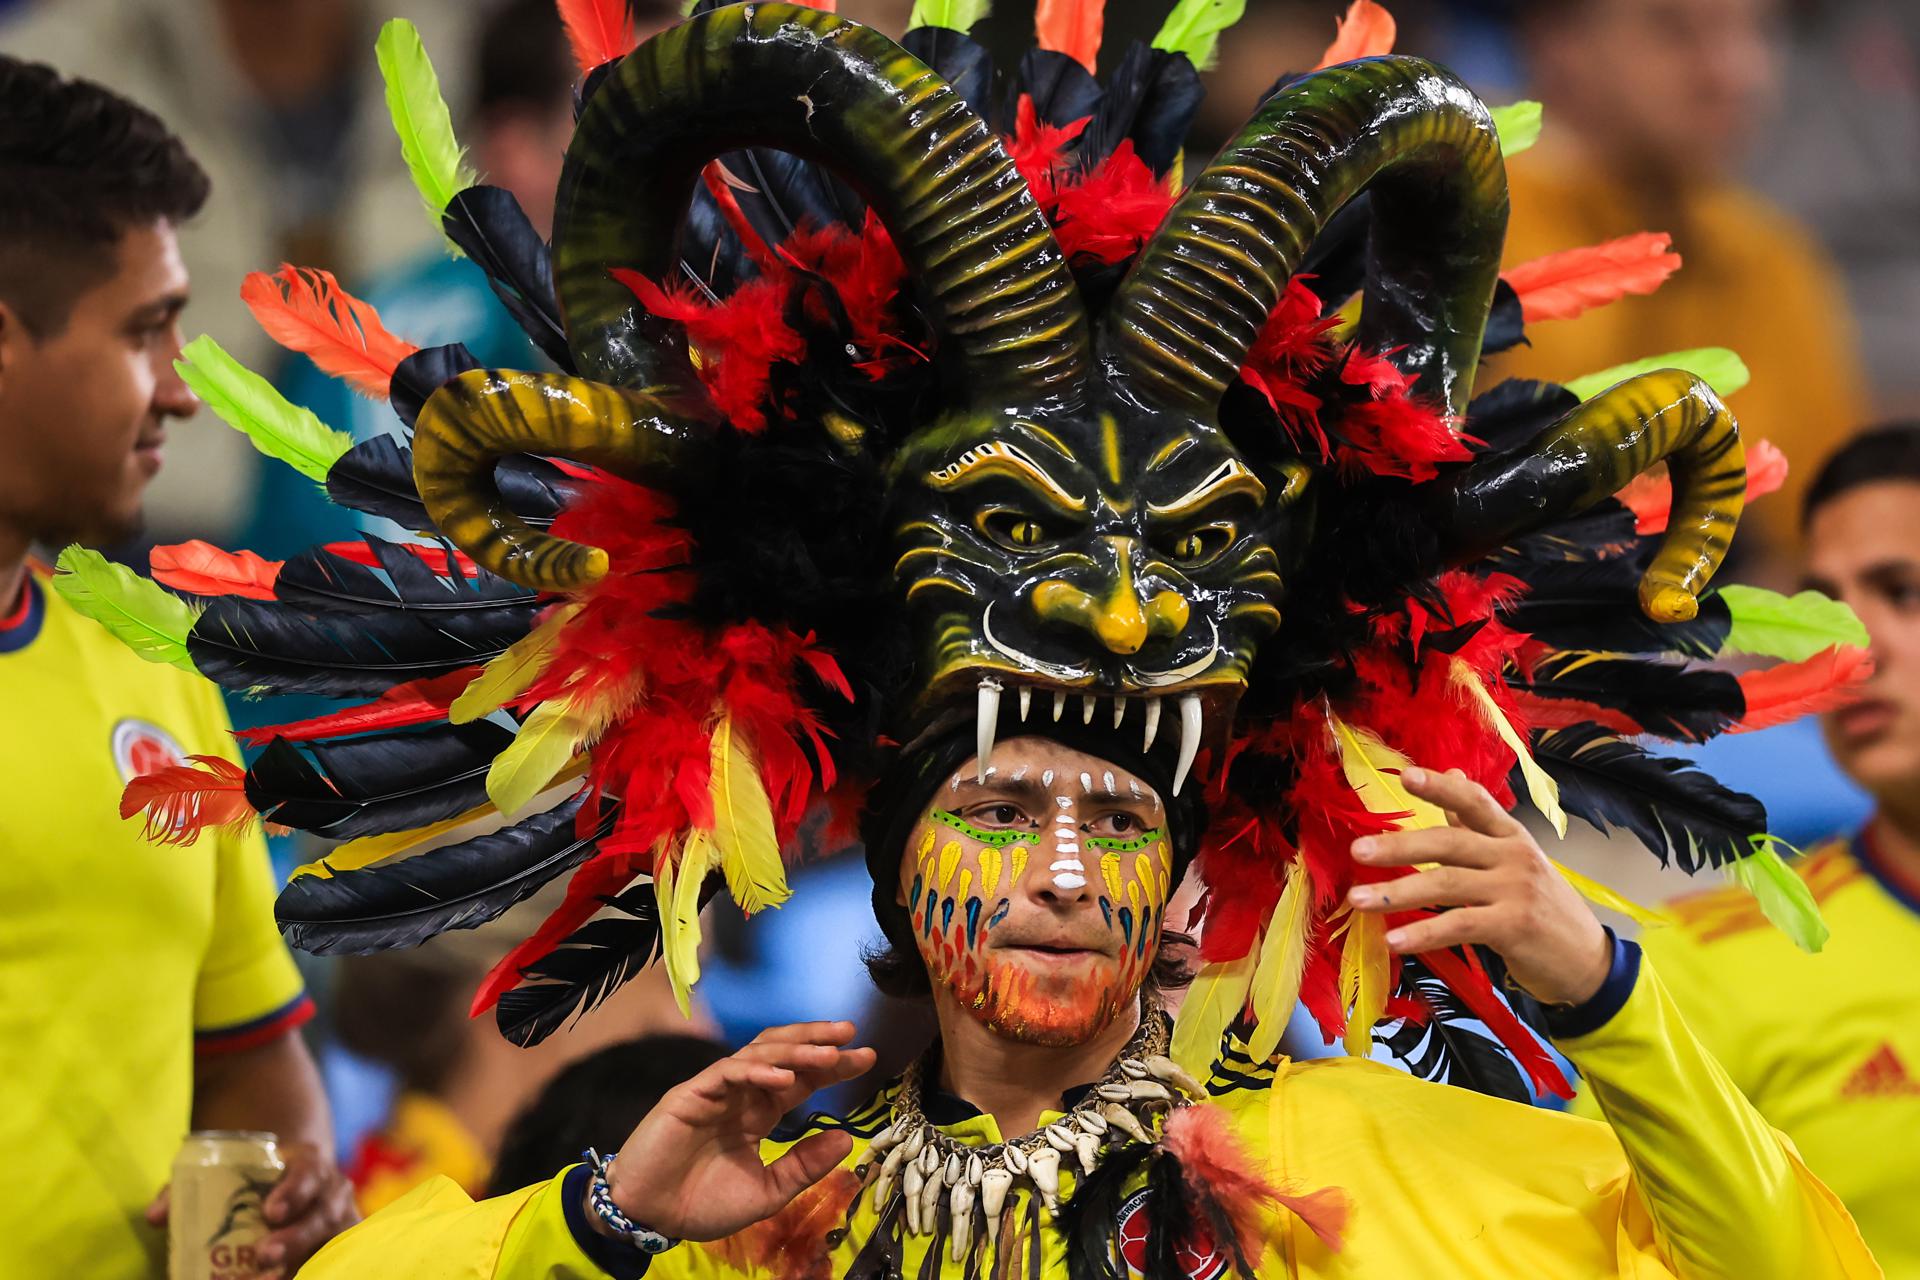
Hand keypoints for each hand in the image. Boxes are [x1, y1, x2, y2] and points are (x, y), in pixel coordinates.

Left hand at [142, 1143, 356, 1274]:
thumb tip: (155, 1217)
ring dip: (301, 1264)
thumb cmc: (254, 1179)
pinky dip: (313, 1272)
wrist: (291, 1182)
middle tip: (263, 1256)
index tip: (269, 1212)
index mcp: (307, 1164)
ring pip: (332, 1244)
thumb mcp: (224, 1173)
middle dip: (295, 1238)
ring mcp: (341, 1222)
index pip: (308, 1172)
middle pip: (322, 1214)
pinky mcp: (341, 1247)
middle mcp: (332, 1192)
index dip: (293, 1192)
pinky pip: (333, 1264)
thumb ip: (187, 1189)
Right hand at [603, 1021, 875, 1242]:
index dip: (833, 1067)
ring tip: (828, 1054)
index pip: (802, 1079)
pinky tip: (783, 1078)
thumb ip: (803, 1165)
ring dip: (795, 1051)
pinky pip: (728, 1073)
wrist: (651, 1218)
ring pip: (759, 1054)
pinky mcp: (690, 1094)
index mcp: (758, 1113)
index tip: (868, 1058)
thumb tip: (845, 1139)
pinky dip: (757, 1071)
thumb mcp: (767, 1191)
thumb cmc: (703, 1204)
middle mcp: (741, 1094)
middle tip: (851, 1036)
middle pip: (784, 1053)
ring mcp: (716, 1090)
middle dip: (817, 1041)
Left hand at [1345, 766, 1611, 1006]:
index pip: (1474, 800)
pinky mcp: (1514, 926)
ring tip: (1359, 899)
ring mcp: (1515, 890)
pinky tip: (1394, 940)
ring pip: (1446, 884)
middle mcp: (1514, 855)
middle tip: (1358, 850)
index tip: (1406, 776)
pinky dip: (1423, 932)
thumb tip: (1452, 772)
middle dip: (1400, 846)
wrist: (1587, 961)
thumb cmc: (1542, 907)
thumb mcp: (1513, 859)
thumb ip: (1477, 822)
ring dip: (1398, 892)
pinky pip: (1458, 924)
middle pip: (1449, 842)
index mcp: (1511, 834)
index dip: (1441, 786)